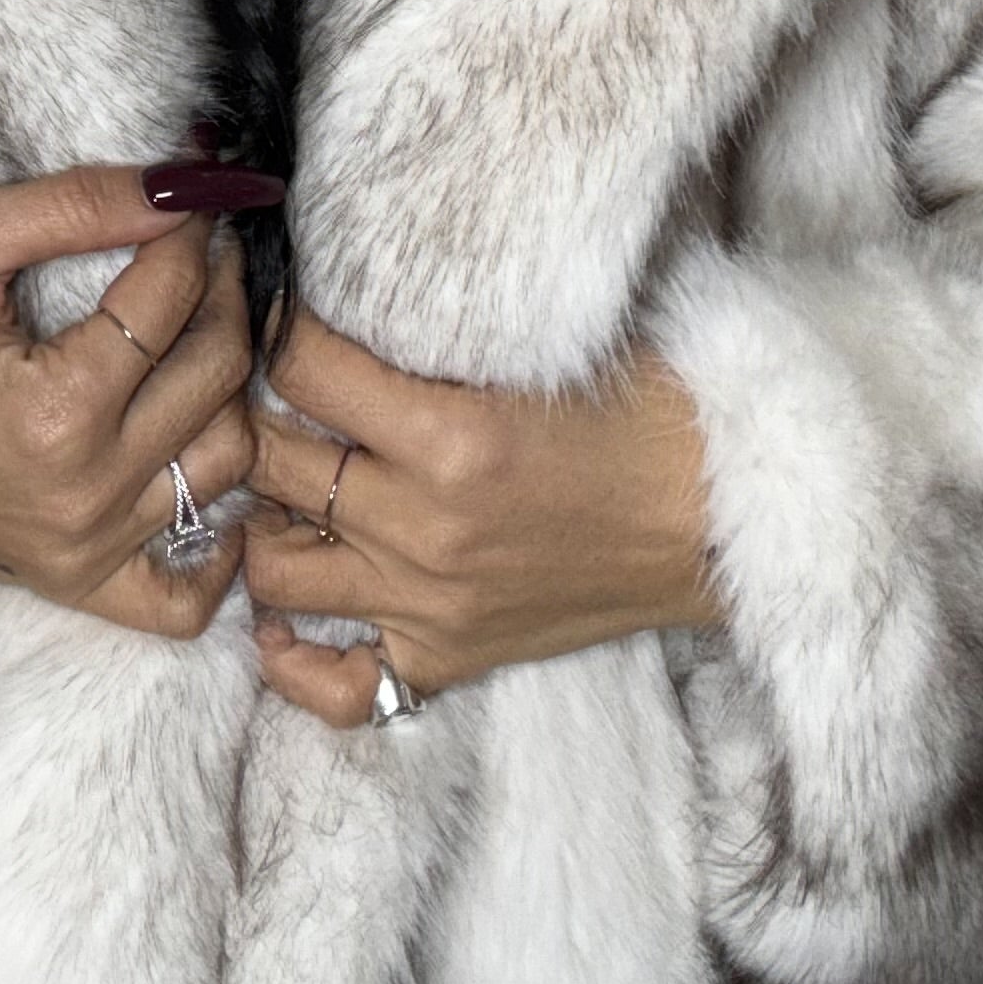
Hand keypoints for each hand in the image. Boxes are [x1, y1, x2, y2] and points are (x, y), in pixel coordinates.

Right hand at [0, 165, 258, 639]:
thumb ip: (69, 206)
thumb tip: (180, 187)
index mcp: (56, 411)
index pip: (171, 296)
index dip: (190, 231)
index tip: (187, 201)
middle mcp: (87, 490)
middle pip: (218, 372)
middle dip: (223, 293)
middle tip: (204, 252)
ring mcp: (90, 547)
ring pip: (229, 461)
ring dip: (229, 389)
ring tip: (196, 336)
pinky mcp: (83, 586)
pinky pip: (188, 596)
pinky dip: (219, 543)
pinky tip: (200, 469)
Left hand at [243, 313, 717, 725]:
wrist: (718, 518)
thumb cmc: (646, 415)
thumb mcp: (542, 348)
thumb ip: (437, 336)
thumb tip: (344, 297)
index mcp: (452, 437)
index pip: (303, 368)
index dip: (284, 328)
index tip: (289, 314)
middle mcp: (425, 528)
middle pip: (275, 461)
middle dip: (264, 413)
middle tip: (281, 393)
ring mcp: (430, 603)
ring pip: (276, 567)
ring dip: (270, 518)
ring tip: (288, 487)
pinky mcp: (450, 655)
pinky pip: (338, 686)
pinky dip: (295, 660)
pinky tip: (286, 621)